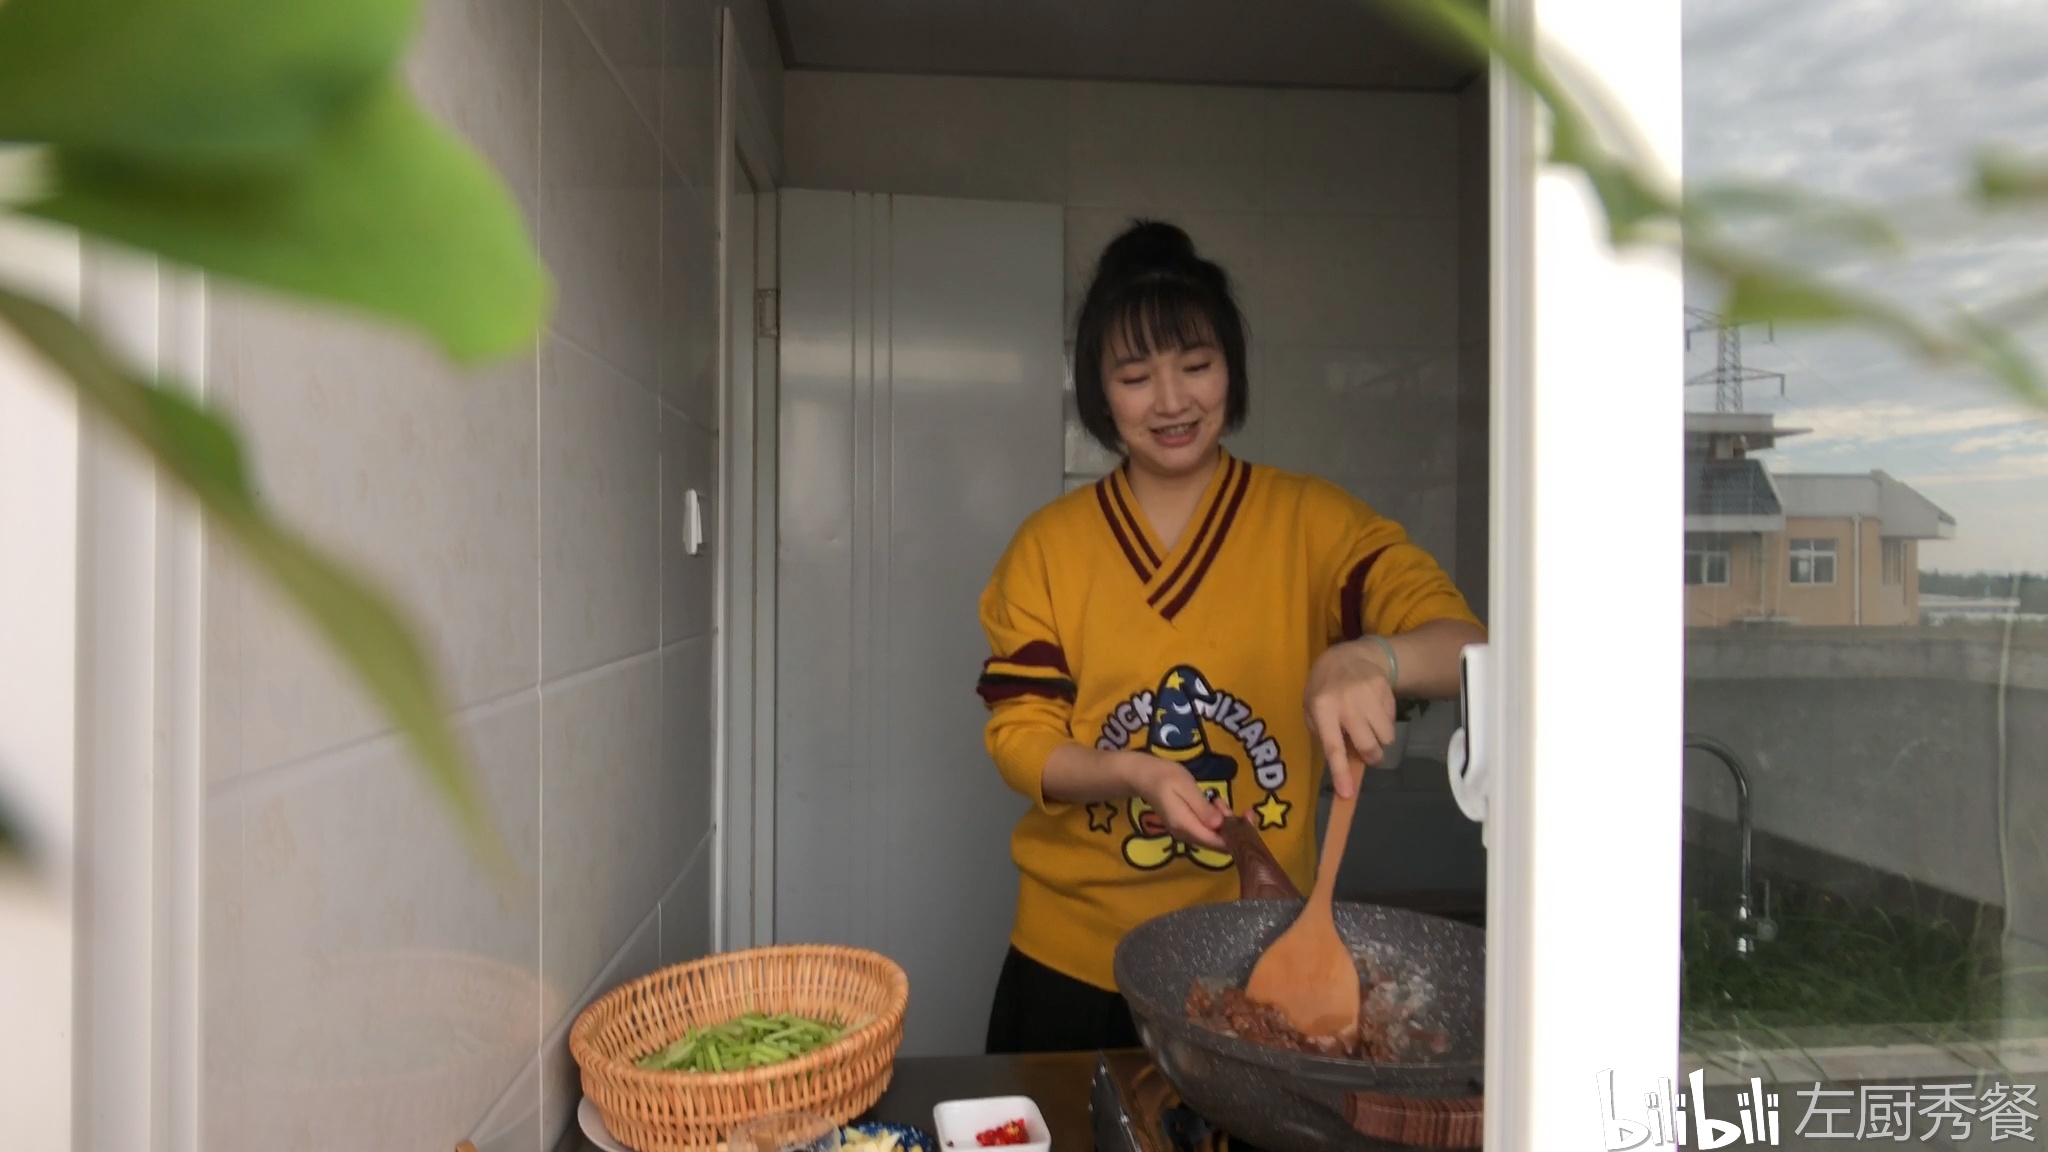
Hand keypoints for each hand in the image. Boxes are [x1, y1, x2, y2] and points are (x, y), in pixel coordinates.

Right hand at [1111, 751, 1230, 851]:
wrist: (1143, 776)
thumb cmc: (1164, 777)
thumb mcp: (1186, 787)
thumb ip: (1202, 808)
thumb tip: (1220, 824)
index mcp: (1186, 826)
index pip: (1217, 842)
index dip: (1237, 835)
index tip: (1247, 817)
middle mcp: (1186, 835)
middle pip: (1218, 842)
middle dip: (1232, 826)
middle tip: (1226, 802)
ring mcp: (1185, 833)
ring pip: (1214, 836)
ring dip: (1224, 821)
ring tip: (1218, 800)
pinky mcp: (1186, 828)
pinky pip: (1207, 830)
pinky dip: (1216, 820)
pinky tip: (1213, 804)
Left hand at [1304, 639, 1397, 798]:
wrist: (1349, 656)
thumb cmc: (1324, 687)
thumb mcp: (1312, 707)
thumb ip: (1323, 733)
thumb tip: (1342, 763)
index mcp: (1322, 709)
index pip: (1333, 747)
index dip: (1341, 773)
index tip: (1347, 794)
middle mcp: (1346, 703)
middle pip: (1368, 746)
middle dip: (1371, 757)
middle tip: (1369, 755)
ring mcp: (1368, 695)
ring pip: (1386, 737)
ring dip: (1380, 740)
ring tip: (1370, 727)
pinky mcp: (1385, 689)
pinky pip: (1392, 720)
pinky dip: (1385, 722)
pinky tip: (1374, 709)